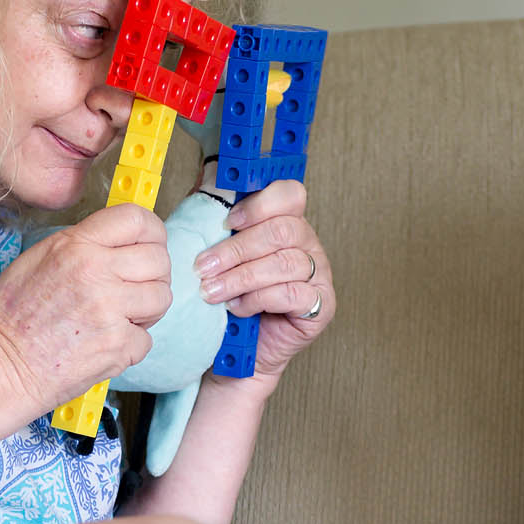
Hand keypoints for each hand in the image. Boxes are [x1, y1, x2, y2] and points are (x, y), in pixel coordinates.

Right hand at [0, 203, 171, 411]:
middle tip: (134, 289)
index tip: (151, 243)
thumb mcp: (37, 259)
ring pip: (162, 297)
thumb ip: (81, 244)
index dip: (151, 231)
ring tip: (120, 317)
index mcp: (75, 246)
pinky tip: (105, 343)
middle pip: (159, 259)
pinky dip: (130, 345)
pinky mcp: (117, 346)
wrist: (1, 367)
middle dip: (153, 275)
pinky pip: (147, 339)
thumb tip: (120, 240)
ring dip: (147, 309)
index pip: (135, 218)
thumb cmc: (12, 317)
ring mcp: (109, 310)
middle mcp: (96, 272)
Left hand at [191, 180, 333, 381]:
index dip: (259, 204)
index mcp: (287, 223)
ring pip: (284, 262)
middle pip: (282, 230)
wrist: (236, 353)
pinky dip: (258, 299)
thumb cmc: (227, 299)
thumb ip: (216, 211)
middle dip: (236, 249)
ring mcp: (319, 275)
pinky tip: (239, 307)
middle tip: (204, 268)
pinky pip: (292, 293)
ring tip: (213, 291)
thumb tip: (210, 170)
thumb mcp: (216, 250)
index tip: (227, 221)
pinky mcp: (320, 306)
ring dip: (241, 277)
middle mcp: (308, 245)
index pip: (289, 195)